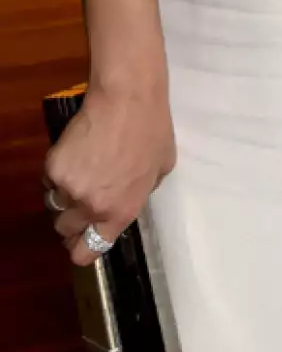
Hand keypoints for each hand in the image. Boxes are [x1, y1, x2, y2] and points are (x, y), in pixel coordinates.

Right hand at [43, 86, 175, 265]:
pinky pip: (50, 180)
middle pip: (65, 231)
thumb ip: (141, 192)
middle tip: (80, 203)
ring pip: (55, 206)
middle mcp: (91, 207)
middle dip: (71, 222)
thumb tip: (128, 196)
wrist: (127, 99)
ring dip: (63, 197)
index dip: (82, 248)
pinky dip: (58, 172)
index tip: (82, 240)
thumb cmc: (152, 130)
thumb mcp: (161, 169)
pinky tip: (74, 156)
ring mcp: (69, 188)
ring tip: (80, 176)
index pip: (87, 252)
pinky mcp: (53, 167)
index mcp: (120, 212)